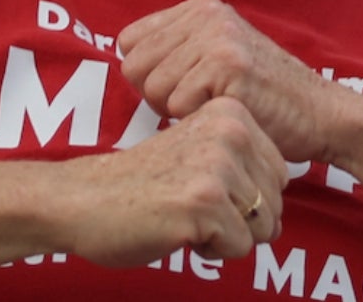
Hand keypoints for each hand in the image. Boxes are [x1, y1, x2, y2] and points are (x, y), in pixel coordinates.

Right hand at [53, 96, 286, 265]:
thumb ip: (244, 172)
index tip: (200, 187)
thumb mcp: (200, 155)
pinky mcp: (204, 202)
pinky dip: (209, 250)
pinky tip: (175, 227)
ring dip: (223, 236)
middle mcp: (230, 131)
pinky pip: (238, 248)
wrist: (82, 198)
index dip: (244, 197)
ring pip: (261, 229)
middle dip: (239, 220)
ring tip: (183, 214)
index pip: (280, 175)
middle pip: (274, 204)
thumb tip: (278, 222)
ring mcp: (218, 166)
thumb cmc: (140, 184)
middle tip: (189, 205)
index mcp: (231, 112)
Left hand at [120, 0, 356, 166]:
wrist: (321, 114)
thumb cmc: (264, 97)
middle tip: (198, 104)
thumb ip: (178, 49)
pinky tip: (226, 114)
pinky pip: (176, 106)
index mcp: (200, 8)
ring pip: (152, 89)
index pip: (130, 42)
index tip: (181, 88)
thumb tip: (124, 59)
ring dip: (178, 112)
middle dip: (156, 97)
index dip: (147, 75)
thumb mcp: (220, 55)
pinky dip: (196, 121)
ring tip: (214, 107)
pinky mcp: (228, 67)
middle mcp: (207, 14)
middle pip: (134, 66)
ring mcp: (218, 38)